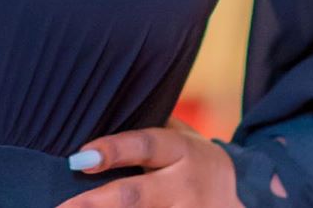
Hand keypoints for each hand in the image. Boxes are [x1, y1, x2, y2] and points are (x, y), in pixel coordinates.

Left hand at [55, 116, 243, 206]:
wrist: (252, 194)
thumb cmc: (197, 159)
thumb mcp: (180, 136)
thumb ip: (145, 128)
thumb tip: (93, 114)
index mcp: (180, 150)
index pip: (143, 146)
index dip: (112, 150)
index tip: (80, 158)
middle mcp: (185, 186)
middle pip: (136, 196)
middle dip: (95, 204)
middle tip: (61, 207)